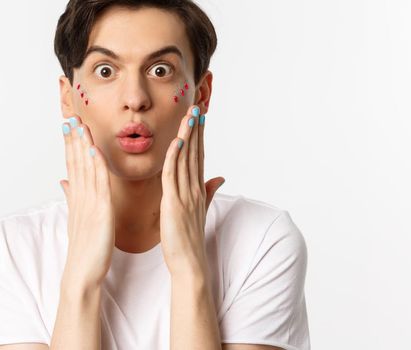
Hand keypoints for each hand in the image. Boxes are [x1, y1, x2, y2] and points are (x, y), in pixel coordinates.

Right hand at [59, 116, 114, 288]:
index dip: (71, 144)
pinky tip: (94, 151)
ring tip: (80, 125)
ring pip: (85, 168)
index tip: (70, 124)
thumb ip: (73, 197)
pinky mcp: (100, 211)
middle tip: (71, 115)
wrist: (85, 272)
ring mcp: (89, 203)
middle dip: (73, 138)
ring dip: (82, 145)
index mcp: (79, 198)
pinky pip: (98, 185)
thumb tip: (64, 181)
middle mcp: (81, 197)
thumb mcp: (80, 218)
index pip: (74, 165)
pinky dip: (96, 167)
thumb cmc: (87, 247)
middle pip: (75, 162)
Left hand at [159, 105, 223, 275]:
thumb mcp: (199, 211)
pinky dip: (175, 158)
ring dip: (188, 136)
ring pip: (187, 159)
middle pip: (196, 152)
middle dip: (196, 128)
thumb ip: (208, 192)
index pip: (199, 156)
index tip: (200, 116)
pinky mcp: (174, 203)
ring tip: (190, 115)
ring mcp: (186, 195)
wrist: (188, 263)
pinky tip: (177, 142)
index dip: (200, 135)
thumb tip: (219, 178)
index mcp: (197, 190)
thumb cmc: (188, 240)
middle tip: (197, 105)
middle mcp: (195, 189)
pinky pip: (174, 176)